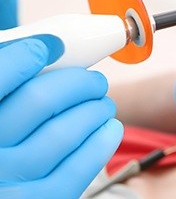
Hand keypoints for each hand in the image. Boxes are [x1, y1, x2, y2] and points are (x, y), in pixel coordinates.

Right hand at [0, 38, 122, 198]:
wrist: (5, 190)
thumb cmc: (4, 145)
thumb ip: (10, 88)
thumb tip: (48, 48)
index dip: (26, 56)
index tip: (50, 47)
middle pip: (40, 99)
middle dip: (78, 82)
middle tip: (94, 81)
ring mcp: (8, 182)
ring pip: (64, 132)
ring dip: (95, 110)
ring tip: (102, 105)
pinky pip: (77, 169)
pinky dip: (101, 142)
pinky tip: (108, 128)